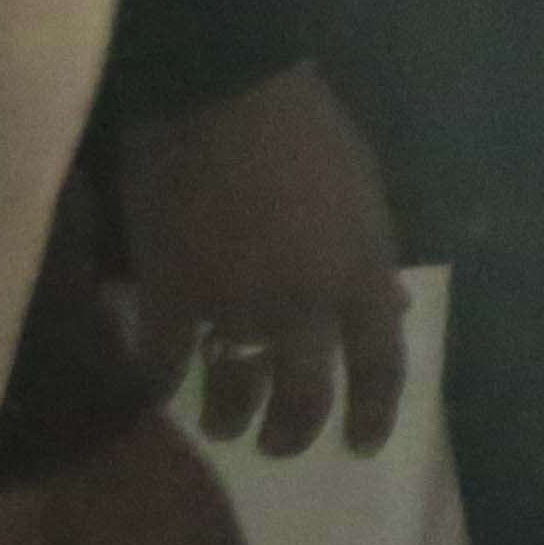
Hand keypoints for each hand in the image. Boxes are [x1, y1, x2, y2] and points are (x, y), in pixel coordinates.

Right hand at [116, 61, 405, 458]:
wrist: (221, 98)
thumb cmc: (305, 132)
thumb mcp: (364, 198)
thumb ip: (369, 261)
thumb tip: (386, 308)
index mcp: (362, 275)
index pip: (381, 365)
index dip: (374, 413)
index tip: (361, 446)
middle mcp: (305, 308)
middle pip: (304, 399)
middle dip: (292, 433)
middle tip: (279, 445)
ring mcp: (235, 309)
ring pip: (233, 396)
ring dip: (228, 419)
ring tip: (220, 425)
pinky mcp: (169, 300)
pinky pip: (164, 365)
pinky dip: (161, 383)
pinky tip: (158, 390)